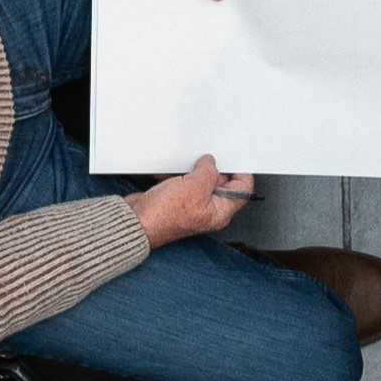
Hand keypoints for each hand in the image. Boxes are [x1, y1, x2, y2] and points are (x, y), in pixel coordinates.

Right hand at [132, 154, 250, 244]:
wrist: (137, 221)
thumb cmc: (164, 216)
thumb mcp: (195, 187)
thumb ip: (209, 172)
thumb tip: (210, 163)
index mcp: (220, 211)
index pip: (243, 190)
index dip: (240, 172)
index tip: (232, 159)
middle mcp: (208, 209)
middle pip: (221, 182)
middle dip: (212, 169)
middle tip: (203, 162)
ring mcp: (192, 205)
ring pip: (200, 180)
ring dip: (191, 171)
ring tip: (183, 170)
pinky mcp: (177, 200)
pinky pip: (183, 182)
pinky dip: (177, 175)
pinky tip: (170, 175)